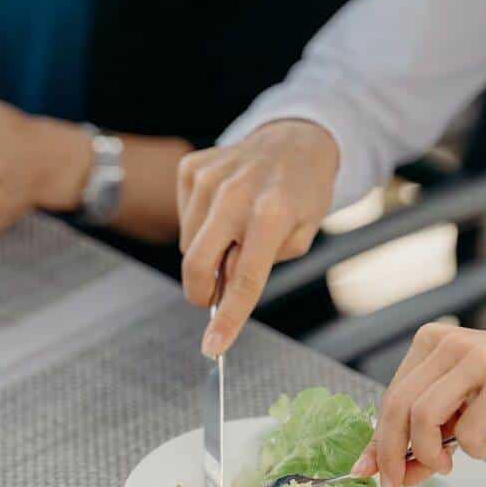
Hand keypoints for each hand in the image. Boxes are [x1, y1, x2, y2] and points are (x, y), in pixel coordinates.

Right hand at [177, 120, 338, 355]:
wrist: (295, 139)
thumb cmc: (301, 193)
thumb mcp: (301, 233)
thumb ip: (263, 262)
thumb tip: (220, 281)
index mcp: (271, 212)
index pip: (244, 279)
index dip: (228, 318)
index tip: (213, 347)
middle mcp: (235, 192)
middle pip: (196, 262)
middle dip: (199, 290)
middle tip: (211, 296)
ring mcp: (209, 177)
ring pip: (188, 243)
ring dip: (208, 251)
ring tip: (236, 231)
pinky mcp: (192, 167)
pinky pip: (183, 217)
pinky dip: (200, 225)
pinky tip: (222, 210)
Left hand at [351, 323, 485, 486]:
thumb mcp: (458, 399)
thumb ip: (422, 425)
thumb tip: (377, 467)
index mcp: (432, 341)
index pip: (391, 396)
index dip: (378, 439)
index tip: (371, 470)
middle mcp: (450, 344)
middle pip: (398, 406)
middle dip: (392, 453)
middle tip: (397, 481)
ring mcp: (477, 359)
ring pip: (423, 417)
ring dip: (430, 453)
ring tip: (448, 462)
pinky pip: (468, 432)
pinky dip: (476, 448)